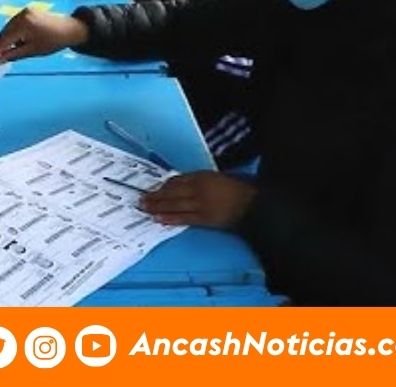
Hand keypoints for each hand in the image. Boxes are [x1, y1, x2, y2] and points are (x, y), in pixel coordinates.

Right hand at [0, 7, 88, 62]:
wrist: (69, 29)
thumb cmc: (53, 41)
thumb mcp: (32, 51)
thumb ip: (14, 55)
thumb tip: (0, 59)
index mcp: (23, 24)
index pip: (4, 38)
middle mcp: (22, 14)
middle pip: (5, 31)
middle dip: (4, 43)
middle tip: (5, 55)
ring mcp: (25, 10)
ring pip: (9, 26)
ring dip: (9, 37)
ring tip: (19, 46)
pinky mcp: (28, 10)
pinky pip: (15, 22)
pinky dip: (15, 30)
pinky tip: (23, 38)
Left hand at [140, 171, 257, 227]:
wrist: (253, 204)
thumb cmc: (237, 188)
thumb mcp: (217, 177)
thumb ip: (199, 180)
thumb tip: (180, 185)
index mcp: (202, 177)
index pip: (177, 181)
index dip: (164, 186)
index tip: (155, 189)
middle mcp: (199, 189)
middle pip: (172, 193)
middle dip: (156, 196)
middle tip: (142, 199)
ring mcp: (201, 204)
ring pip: (175, 205)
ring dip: (158, 207)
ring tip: (145, 209)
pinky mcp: (205, 219)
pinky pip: (185, 218)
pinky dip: (170, 218)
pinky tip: (159, 219)